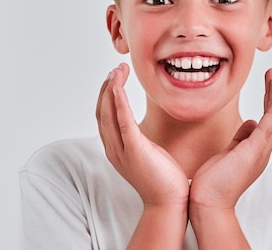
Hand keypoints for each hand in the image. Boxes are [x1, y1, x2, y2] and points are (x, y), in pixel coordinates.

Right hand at [95, 63, 189, 207]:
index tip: (115, 78)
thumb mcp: (148, 156)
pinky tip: (118, 86)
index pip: (104, 117)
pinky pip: (123, 120)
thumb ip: (142, 142)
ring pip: (108, 113)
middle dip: (107, 87)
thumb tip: (145, 133)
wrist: (170, 203)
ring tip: (117, 70)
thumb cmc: (164, 180)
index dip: (106, 96)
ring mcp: (122, 150)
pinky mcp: (135, 149)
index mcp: (116, 150)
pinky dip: (118, 101)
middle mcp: (114, 149)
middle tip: (116, 68)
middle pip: (102, 111)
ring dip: (111, 88)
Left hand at [189, 68, 271, 210]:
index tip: (270, 84)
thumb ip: (240, 138)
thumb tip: (249, 122)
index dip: (270, 101)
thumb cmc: (214, 182)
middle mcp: (262, 150)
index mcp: (256, 149)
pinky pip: (269, 126)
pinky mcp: (254, 151)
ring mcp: (260, 151)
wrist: (207, 202)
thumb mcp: (229, 153)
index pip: (268, 120)